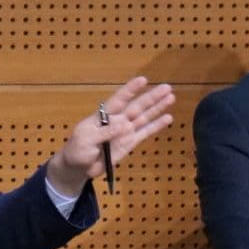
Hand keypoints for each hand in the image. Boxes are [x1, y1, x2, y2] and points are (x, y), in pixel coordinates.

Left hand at [46, 77, 175, 196]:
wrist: (78, 167)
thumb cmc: (77, 150)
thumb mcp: (85, 140)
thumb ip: (104, 133)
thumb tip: (123, 125)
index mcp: (103, 116)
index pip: (118, 100)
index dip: (130, 90)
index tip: (143, 80)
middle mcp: (117, 120)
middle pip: (137, 106)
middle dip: (151, 97)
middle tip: (167, 87)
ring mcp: (125, 131)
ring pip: (144, 117)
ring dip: (157, 108)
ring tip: (171, 97)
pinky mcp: (130, 143)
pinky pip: (145, 133)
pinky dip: (156, 126)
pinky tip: (168, 119)